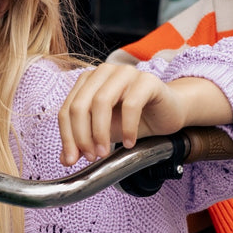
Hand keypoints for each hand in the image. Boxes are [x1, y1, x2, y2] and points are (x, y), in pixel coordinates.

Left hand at [58, 63, 231, 166]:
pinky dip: (127, 128)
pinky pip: (131, 105)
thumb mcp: (103, 132)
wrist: (167, 113)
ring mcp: (125, 73)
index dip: (67, 137)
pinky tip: (129, 143)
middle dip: (82, 136)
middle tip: (91, 157)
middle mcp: (103, 72)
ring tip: (105, 153)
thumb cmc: (133, 119)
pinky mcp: (147, 80)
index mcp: (88, 81)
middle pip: (80, 105)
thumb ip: (83, 142)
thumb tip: (64, 159)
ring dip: (100, 132)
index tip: (73, 160)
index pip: (67, 109)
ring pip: (101, 102)